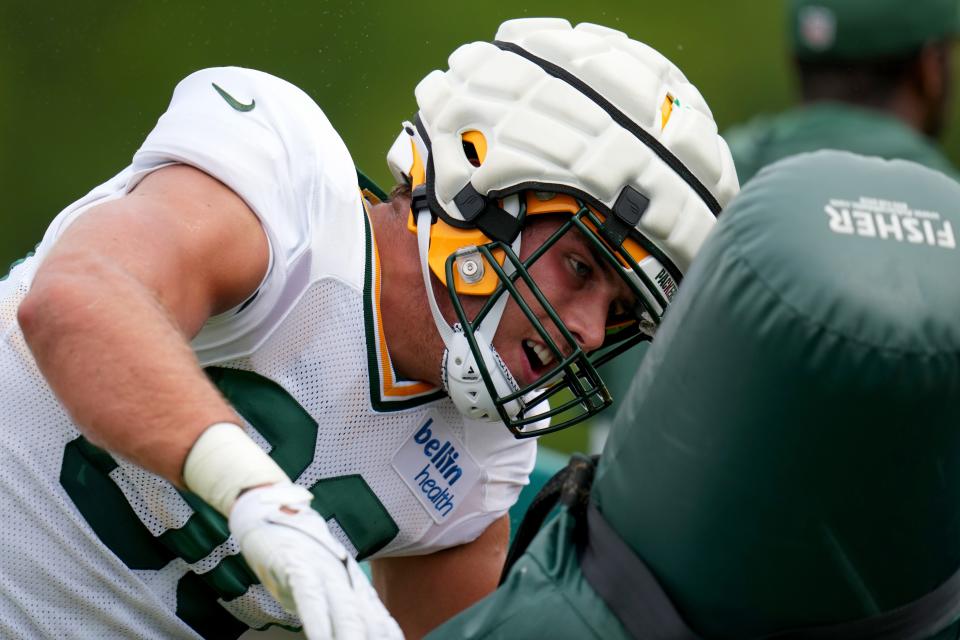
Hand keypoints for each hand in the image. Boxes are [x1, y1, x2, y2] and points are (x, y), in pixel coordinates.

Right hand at [229, 483, 403, 639]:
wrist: (268, 508)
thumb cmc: (293, 553)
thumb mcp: (316, 586)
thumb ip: (332, 609)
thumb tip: (338, 634)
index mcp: (353, 582)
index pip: (380, 620)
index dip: (389, 638)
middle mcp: (344, 576)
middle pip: (367, 620)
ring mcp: (323, 568)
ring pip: (345, 611)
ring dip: (351, 639)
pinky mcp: (297, 563)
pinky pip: (310, 597)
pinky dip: (317, 622)